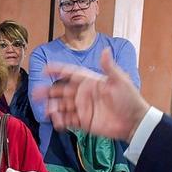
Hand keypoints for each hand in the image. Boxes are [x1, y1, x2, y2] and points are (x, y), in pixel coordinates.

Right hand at [32, 48, 149, 141]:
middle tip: (36, 92)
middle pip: (61, 90)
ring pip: (62, 106)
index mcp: (90, 81)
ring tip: (48, 111)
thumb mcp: (120, 81)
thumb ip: (109, 67)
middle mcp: (83, 94)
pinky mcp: (84, 121)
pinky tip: (56, 121)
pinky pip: (68, 120)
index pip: (70, 73)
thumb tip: (105, 50)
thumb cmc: (129, 99)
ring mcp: (83, 108)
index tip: (45, 69)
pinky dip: (60, 120)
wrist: (134, 122)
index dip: (58, 70)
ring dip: (53, 107)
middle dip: (48, 91)